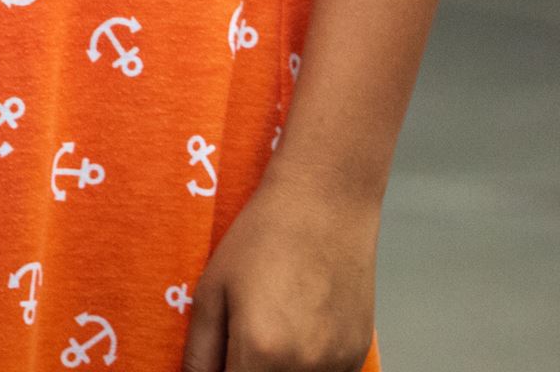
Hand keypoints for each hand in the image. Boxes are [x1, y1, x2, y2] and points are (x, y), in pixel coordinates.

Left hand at [185, 171, 377, 371]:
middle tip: (238, 347)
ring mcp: (338, 365)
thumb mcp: (212, 289)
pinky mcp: (359, 356)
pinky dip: (304, 368)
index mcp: (262, 351)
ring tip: (268, 335)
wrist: (325, 204)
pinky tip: (296, 335)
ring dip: (275, 371)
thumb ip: (200, 350)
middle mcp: (305, 367)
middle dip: (245, 370)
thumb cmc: (264, 236)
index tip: (218, 362)